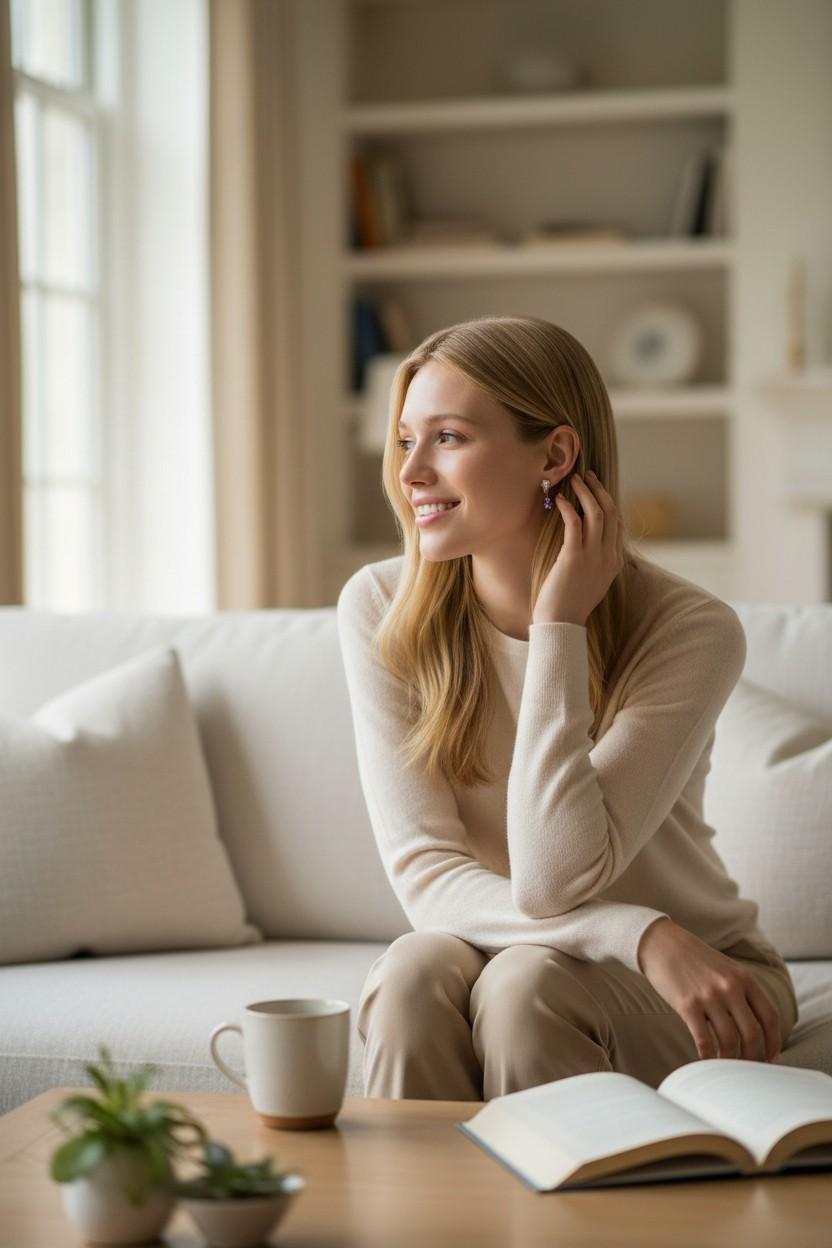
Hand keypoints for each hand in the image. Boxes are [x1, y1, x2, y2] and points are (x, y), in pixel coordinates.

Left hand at [532, 471, 624, 626]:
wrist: (561, 625)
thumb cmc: (569, 604)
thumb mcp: (591, 581)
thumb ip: (594, 562)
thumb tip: (583, 543)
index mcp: (615, 562)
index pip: (618, 523)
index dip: (608, 501)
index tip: (596, 488)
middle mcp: (609, 557)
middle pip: (610, 512)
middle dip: (599, 489)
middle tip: (586, 475)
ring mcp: (593, 556)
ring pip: (596, 514)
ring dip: (585, 492)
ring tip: (573, 480)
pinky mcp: (574, 557)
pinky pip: (575, 524)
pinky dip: (569, 508)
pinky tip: (561, 500)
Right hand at [637, 918, 781, 1062]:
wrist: (662, 943)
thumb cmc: (695, 960)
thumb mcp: (727, 969)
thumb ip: (743, 992)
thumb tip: (756, 1028)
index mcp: (745, 978)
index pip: (770, 1017)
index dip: (773, 1042)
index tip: (769, 1058)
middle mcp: (731, 987)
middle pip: (753, 1033)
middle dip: (753, 1057)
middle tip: (747, 1068)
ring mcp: (709, 996)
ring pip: (730, 1040)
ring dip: (730, 1060)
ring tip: (726, 1065)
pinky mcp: (688, 1005)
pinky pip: (704, 1040)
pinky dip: (707, 1056)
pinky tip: (705, 1060)